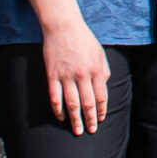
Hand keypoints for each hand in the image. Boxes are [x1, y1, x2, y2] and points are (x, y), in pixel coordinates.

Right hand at [40, 11, 112, 134]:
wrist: (63, 26)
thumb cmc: (84, 39)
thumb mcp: (100, 53)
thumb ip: (104, 71)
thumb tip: (104, 87)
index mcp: (97, 70)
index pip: (101, 96)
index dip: (101, 110)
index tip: (101, 119)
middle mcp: (83, 75)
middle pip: (88, 103)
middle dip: (90, 119)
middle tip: (91, 131)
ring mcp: (66, 76)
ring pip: (72, 104)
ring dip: (75, 120)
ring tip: (77, 131)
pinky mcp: (52, 75)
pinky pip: (55, 96)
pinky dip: (58, 109)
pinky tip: (61, 117)